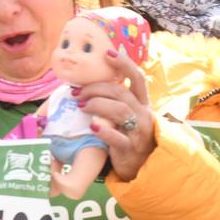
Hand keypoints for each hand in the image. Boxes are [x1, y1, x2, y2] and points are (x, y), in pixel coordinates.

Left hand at [77, 49, 155, 181]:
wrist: (143, 166)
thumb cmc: (130, 136)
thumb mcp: (129, 116)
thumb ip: (116, 101)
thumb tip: (88, 85)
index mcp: (142, 103)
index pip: (137, 77)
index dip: (123, 64)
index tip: (107, 53)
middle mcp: (143, 114)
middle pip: (121, 93)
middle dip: (96, 89)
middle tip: (77, 93)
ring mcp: (138, 131)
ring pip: (120, 111)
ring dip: (97, 105)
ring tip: (81, 106)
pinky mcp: (129, 148)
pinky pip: (116, 137)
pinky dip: (103, 130)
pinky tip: (92, 127)